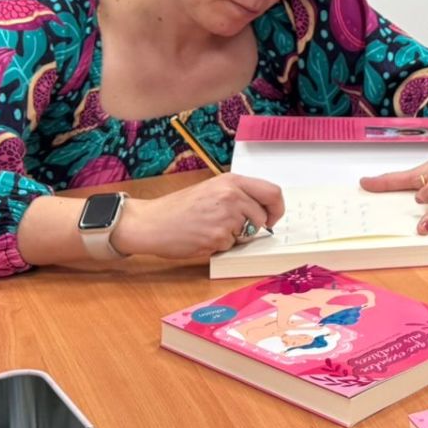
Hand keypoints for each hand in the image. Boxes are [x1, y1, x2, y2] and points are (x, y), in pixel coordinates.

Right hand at [113, 174, 283, 259]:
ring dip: (234, 238)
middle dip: (252, 228)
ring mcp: (225, 217)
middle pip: (262, 217)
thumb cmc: (179, 208)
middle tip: (232, 229)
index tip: (272, 218)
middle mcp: (231, 196)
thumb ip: (238, 195)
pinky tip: (202, 237)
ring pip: (247, 234)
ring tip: (211, 229)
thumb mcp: (212, 190)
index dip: (277, 208)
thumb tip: (264, 210)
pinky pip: (230, 246)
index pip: (272, 192)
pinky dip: (219, 246)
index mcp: (231, 181)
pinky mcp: (217, 237)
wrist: (151, 222)